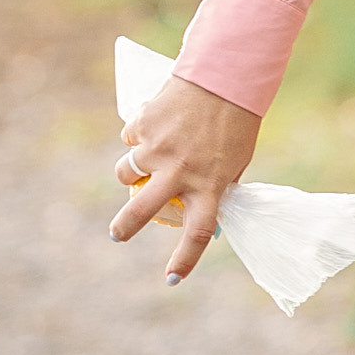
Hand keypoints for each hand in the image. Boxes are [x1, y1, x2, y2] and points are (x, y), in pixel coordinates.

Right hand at [110, 74, 262, 284]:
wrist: (225, 74)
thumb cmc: (237, 119)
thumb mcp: (235, 158)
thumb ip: (215, 181)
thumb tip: (200, 201)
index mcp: (211, 184)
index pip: (198, 233)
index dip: (184, 260)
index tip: (171, 280)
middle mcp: (181, 171)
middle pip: (141, 211)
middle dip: (124, 227)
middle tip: (117, 234)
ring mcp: (158, 149)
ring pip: (125, 171)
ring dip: (128, 170)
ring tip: (139, 162)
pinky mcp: (144, 125)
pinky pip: (131, 137)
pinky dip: (137, 134)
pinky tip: (156, 122)